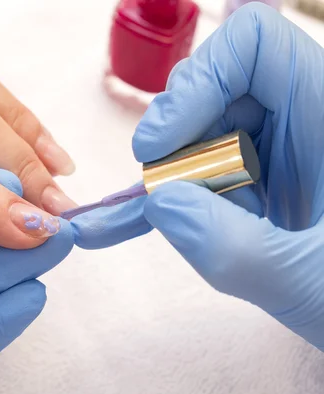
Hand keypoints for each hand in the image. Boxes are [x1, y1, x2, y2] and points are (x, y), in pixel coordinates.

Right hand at [132, 4, 323, 349]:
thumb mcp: (312, 282)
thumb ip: (237, 250)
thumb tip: (160, 203)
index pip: (254, 46)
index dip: (199, 80)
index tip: (159, 145)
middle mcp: (300, 123)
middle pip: (212, 90)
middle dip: (176, 143)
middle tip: (167, 196)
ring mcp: (275, 152)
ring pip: (198, 133)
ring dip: (177, 180)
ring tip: (198, 226)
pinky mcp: (256, 181)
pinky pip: (197, 172)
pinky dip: (171, 200)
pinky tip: (152, 228)